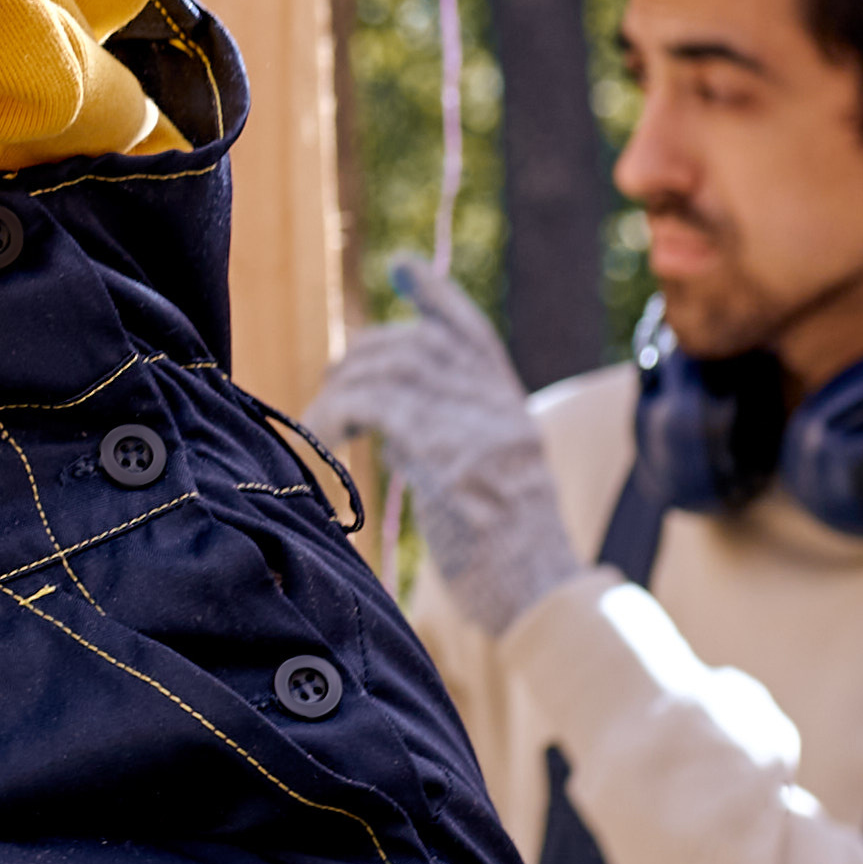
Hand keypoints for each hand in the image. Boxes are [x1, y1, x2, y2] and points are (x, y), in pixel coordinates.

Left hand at [311, 254, 587, 636]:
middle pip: (420, 344)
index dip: (436, 296)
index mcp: (510, 411)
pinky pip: (380, 408)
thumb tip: (388, 415)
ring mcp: (479, 430)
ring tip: (321, 420)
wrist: (541, 599)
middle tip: (331, 382)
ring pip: (397, 369)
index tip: (404, 265)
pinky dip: (340, 413)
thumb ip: (449, 437)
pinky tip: (322, 435)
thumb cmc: (505, 557)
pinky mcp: (452, 458)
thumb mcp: (486, 480)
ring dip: (345, 386)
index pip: (472, 334)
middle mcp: (498, 408)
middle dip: (364, 353)